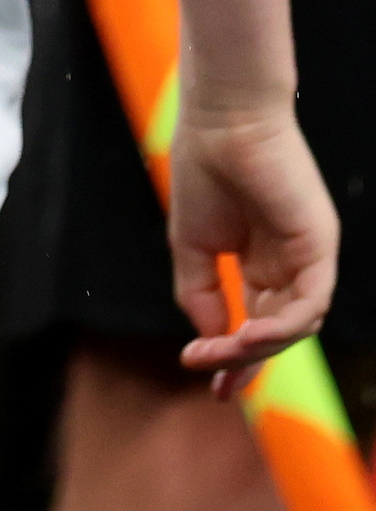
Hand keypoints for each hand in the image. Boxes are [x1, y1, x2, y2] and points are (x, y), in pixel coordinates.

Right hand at [171, 100, 336, 394]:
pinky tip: (250, 332)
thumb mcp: (191, 244)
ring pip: (297, 324)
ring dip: (260, 346)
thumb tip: (209, 339)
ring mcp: (308, 258)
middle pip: (279, 332)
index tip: (213, 388)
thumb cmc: (202, 170)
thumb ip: (201, 292)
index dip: (237, 360)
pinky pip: (312, 301)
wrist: (219, 123)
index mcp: (261, 264)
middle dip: (246, 361)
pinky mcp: (319, 246)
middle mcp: (290, 266)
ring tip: (222, 349)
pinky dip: (284, 325)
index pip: (258, 323)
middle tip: (212, 377)